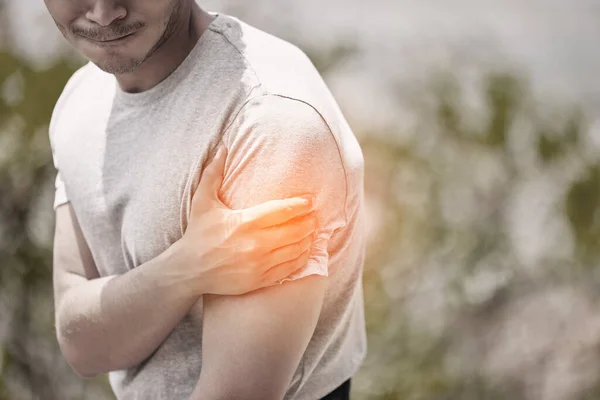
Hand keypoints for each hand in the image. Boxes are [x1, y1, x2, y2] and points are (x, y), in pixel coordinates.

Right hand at [177, 145, 317, 294]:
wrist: (189, 270)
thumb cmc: (198, 234)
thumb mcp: (203, 201)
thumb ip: (213, 173)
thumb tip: (223, 148)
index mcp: (244, 222)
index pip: (282, 211)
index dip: (300, 205)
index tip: (309, 201)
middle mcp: (255, 244)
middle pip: (295, 230)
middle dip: (309, 222)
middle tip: (315, 216)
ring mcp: (259, 264)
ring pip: (296, 250)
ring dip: (308, 240)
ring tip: (312, 232)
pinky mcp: (260, 280)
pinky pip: (289, 269)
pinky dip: (301, 259)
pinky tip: (304, 251)